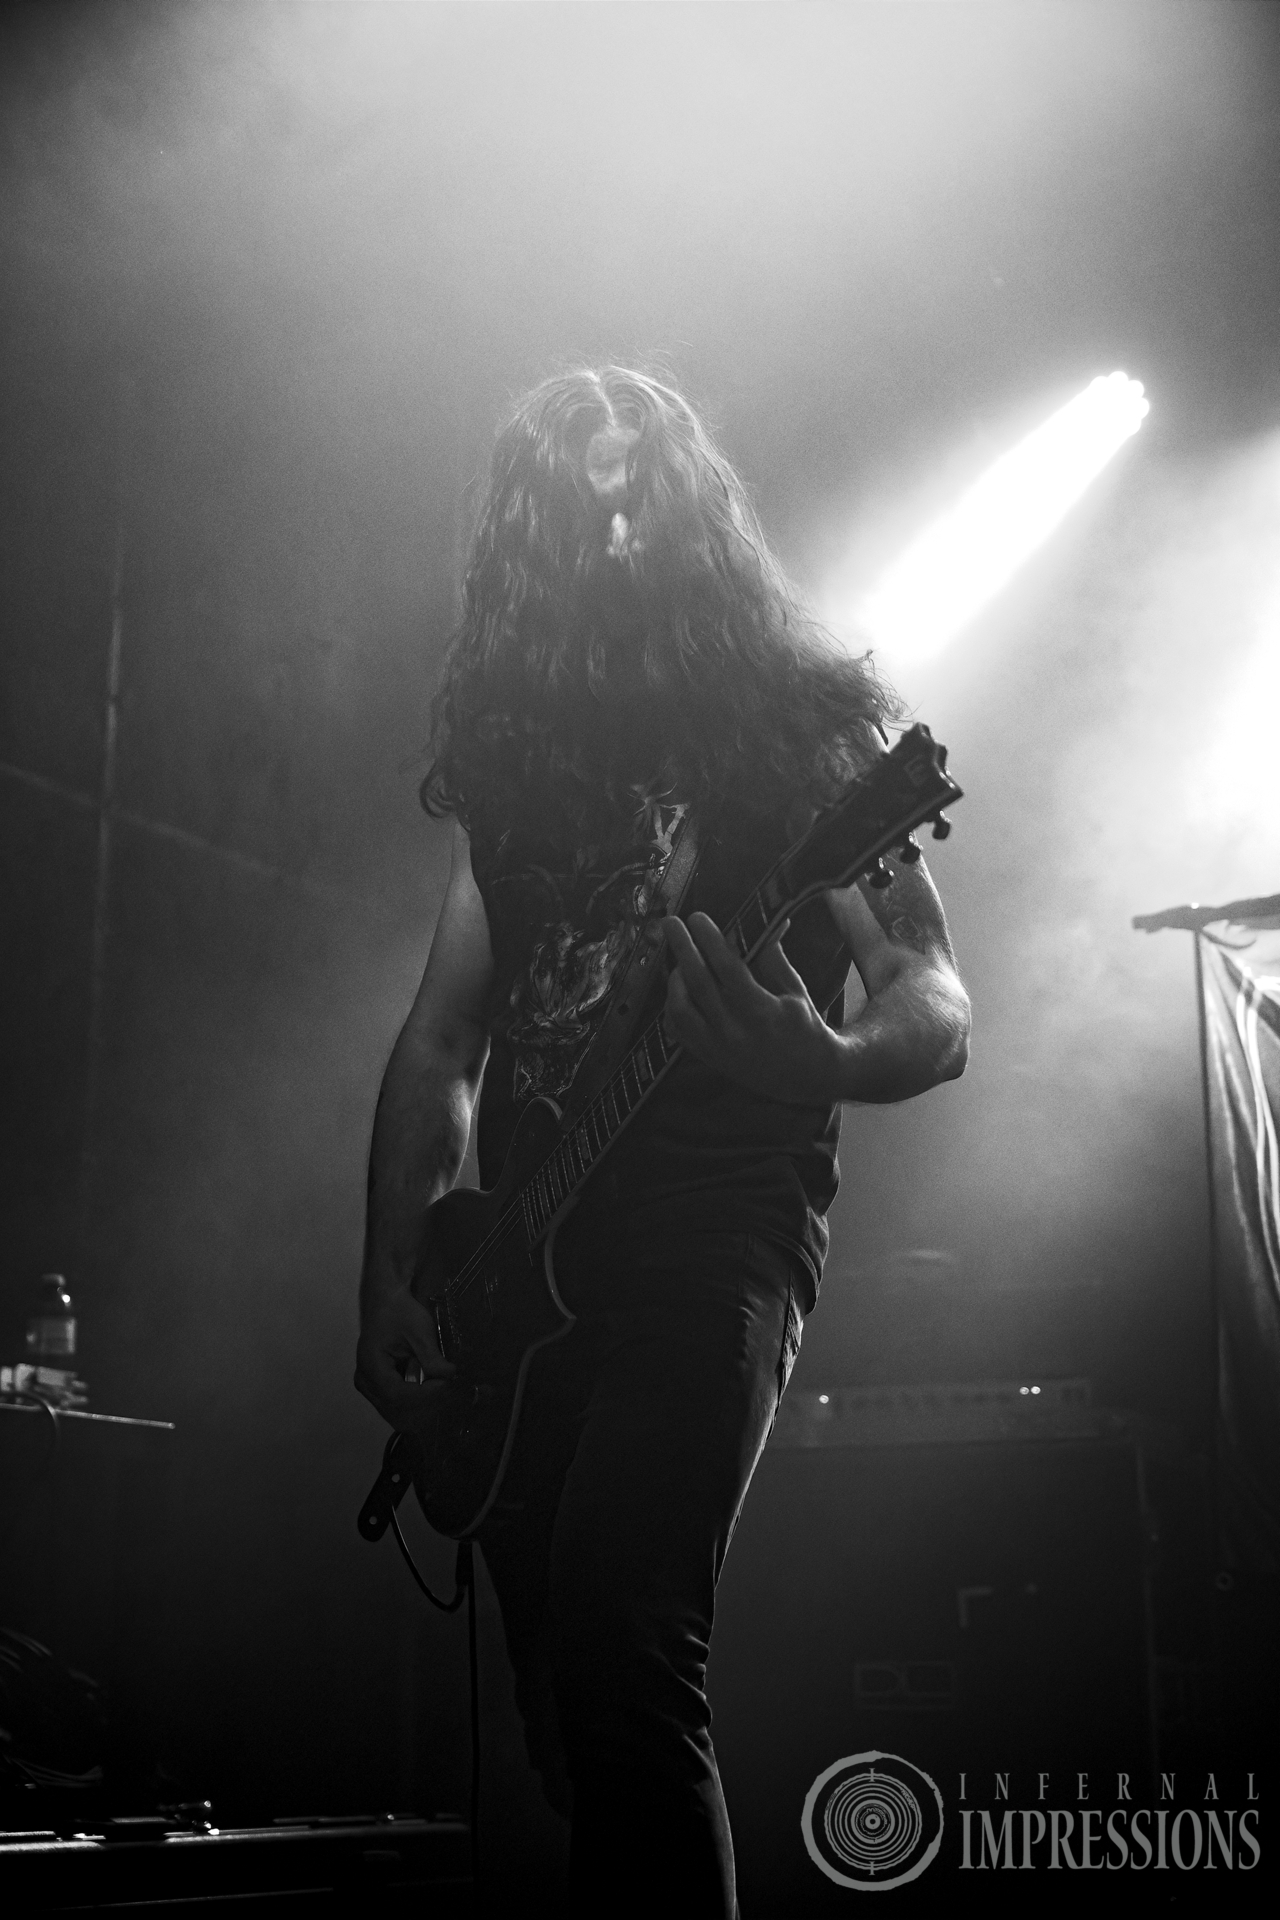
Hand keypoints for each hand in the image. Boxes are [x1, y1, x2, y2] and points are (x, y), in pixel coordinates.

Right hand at [355, 1284, 453, 1426]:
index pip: (397, 1394)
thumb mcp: (420, 1331)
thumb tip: (450, 1376)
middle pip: (395, 1407)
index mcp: (371, 1366)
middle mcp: (365, 1381)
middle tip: (444, 1386)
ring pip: (395, 1409)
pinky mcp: (376, 1385)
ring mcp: (368, 1385)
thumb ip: (432, 1357)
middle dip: (423, 1401)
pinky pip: (394, 1401)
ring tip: (437, 1384)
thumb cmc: (400, 1312)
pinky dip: (413, 1397)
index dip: (423, 1395)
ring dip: (419, 1402)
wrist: (387, 1302)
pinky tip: (428, 1385)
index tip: (445, 1384)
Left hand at [661, 912, 843, 1104]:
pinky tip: (679, 989)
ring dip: (675, 979)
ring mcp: (716, 1046)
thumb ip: (775, 957)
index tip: (697, 918)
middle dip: (682, 948)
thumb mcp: (795, 991)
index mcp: (761, 1012)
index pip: (728, 969)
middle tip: (670, 923)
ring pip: (680, 1008)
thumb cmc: (803, 1027)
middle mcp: (734, 1031)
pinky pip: (677, 1029)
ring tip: (679, 961)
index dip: (710, 940)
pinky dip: (672, 1006)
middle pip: (697, 983)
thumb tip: (772, 919)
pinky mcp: (706, 1056)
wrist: (803, 1076)